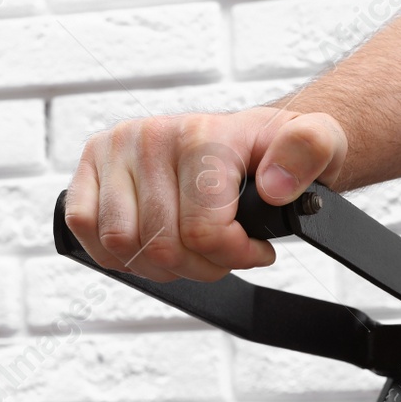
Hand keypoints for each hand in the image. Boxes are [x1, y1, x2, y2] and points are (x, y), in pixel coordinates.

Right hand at [62, 107, 348, 280]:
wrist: (250, 138)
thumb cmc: (275, 149)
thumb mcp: (317, 141)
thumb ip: (311, 149)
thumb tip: (276, 185)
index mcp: (202, 135)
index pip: (204, 232)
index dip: (235, 257)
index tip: (257, 250)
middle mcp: (151, 137)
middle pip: (162, 246)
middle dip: (201, 266)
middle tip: (223, 254)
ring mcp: (116, 151)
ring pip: (122, 245)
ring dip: (160, 265)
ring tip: (190, 250)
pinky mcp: (90, 168)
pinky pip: (83, 227)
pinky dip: (115, 252)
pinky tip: (150, 246)